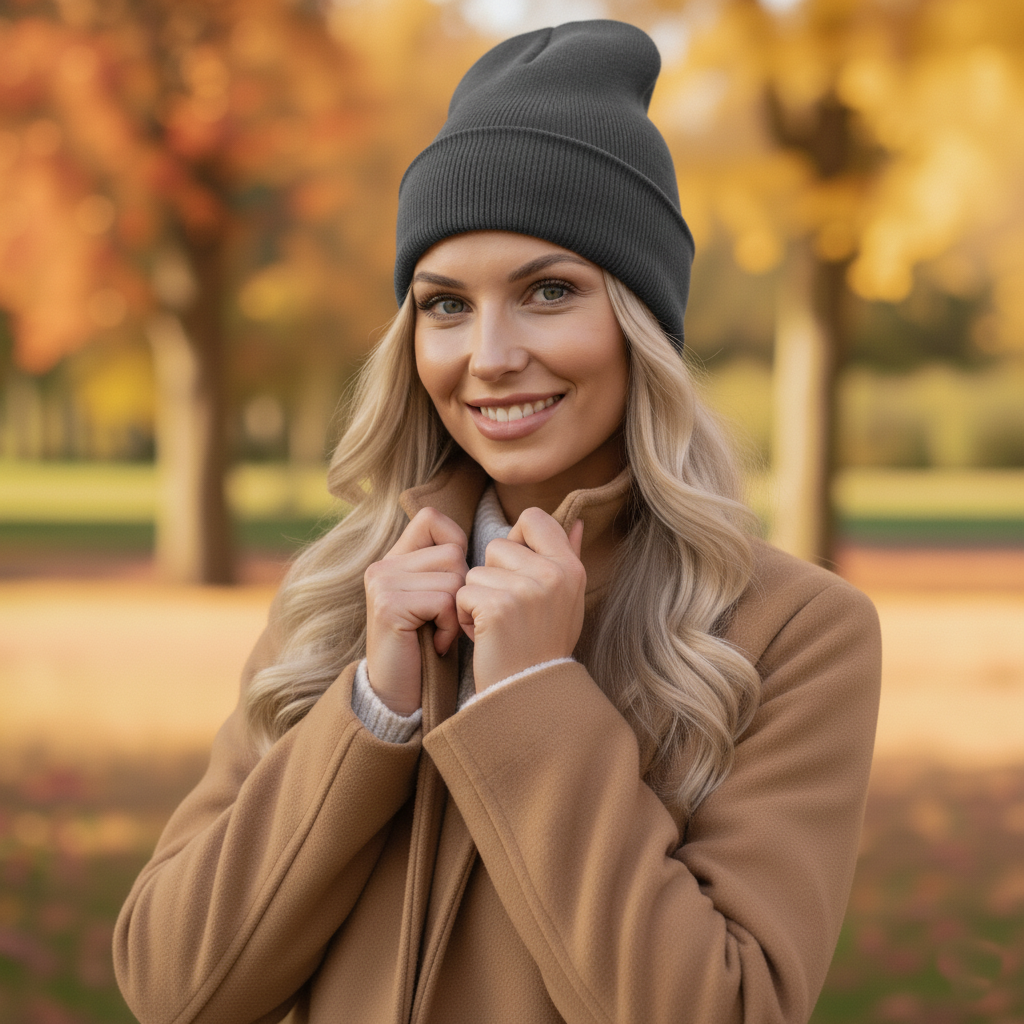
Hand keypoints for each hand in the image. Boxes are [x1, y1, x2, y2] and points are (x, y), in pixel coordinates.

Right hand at [364, 508, 467, 714]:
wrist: (401, 695)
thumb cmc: (431, 646)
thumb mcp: (441, 599)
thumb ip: (451, 566)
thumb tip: (501, 542)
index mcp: (396, 557)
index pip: (431, 518)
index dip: (456, 544)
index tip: (453, 585)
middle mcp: (384, 565)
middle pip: (452, 553)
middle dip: (462, 590)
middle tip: (444, 620)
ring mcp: (383, 583)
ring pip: (453, 578)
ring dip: (457, 612)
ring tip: (439, 633)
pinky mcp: (388, 605)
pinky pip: (443, 600)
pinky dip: (449, 627)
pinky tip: (436, 644)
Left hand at [456, 508, 584, 690]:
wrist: (531, 693)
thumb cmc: (545, 643)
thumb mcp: (567, 599)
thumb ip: (568, 556)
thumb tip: (574, 521)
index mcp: (570, 567)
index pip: (533, 518)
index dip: (516, 538)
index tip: (516, 568)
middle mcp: (552, 574)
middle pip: (496, 545)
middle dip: (491, 575)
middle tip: (507, 608)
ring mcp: (525, 591)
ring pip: (475, 571)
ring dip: (476, 598)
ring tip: (496, 625)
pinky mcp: (497, 608)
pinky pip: (463, 594)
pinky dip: (465, 616)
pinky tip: (484, 636)